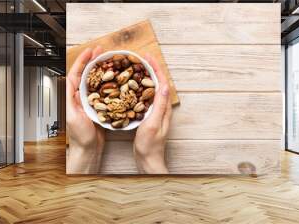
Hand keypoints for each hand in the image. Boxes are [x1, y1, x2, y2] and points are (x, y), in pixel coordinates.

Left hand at [66, 46, 104, 173]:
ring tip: (110, 61)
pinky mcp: (100, 107)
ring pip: (97, 80)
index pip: (77, 73)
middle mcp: (82, 97)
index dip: (83, 61)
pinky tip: (117, 79)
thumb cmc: (80, 136)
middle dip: (93, 61)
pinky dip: (110, 83)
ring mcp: (92, 101)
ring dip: (102, 70)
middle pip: (87, 74)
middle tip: (102, 52)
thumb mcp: (73, 116)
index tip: (90, 52)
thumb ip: (71, 99)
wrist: (89, 148)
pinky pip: (105, 91)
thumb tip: (71, 82)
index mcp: (74, 96)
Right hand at [133, 55, 171, 173]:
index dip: (156, 68)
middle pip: (158, 82)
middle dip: (152, 68)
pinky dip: (141, 87)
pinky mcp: (148, 115)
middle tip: (142, 57)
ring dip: (147, 75)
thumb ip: (159, 106)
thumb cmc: (150, 145)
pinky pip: (146, 96)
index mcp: (164, 107)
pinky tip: (133, 85)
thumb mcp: (153, 124)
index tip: (148, 57)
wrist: (148, 159)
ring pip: (152, 88)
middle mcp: (161, 107)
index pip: (162, 83)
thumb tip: (165, 86)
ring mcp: (155, 111)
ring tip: (138, 66)